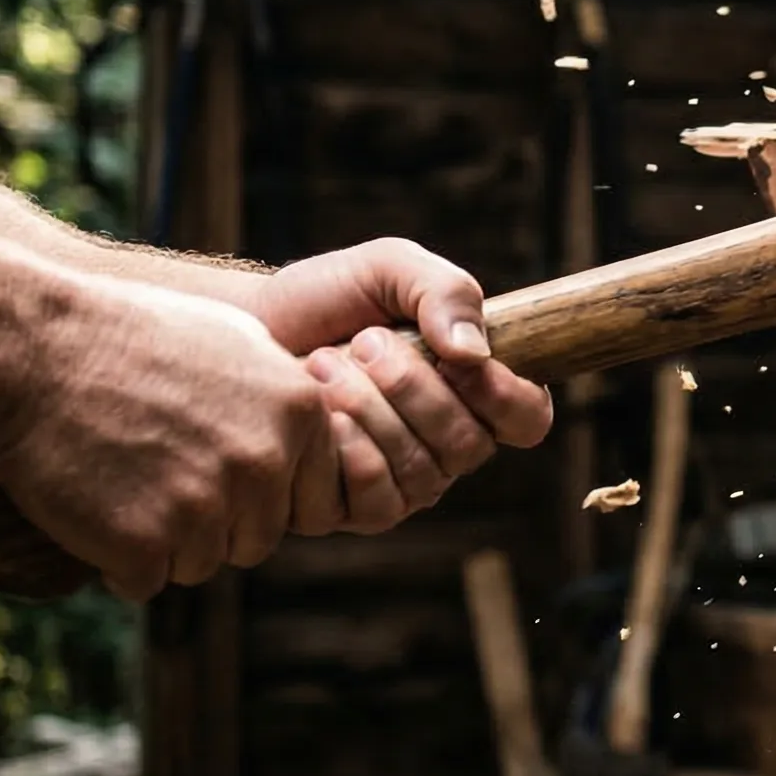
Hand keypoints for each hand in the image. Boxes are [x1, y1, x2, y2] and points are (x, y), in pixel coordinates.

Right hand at [0, 275, 339, 601]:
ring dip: (166, 543)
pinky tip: (96, 511)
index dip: (263, 494)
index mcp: (300, 414)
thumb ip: (288, 398)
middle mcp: (264, 464)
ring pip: (203, 564)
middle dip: (216, 523)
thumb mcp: (240, 342)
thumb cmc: (134, 335)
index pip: (312, 499)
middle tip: (161, 479)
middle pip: (257, 538)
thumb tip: (326, 434)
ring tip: (127, 485)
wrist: (35, 348)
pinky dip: (118, 562)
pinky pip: (145, 582)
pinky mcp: (142, 543)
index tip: (217, 469)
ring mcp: (205, 507)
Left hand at [245, 239, 551, 532]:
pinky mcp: (355, 506)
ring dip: (370, 411)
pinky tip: (315, 414)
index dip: (503, 396)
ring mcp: (406, 481)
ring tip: (323, 364)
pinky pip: (376, 500)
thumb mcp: (391, 268)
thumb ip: (446, 292)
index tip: (455, 358)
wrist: (247, 327)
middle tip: (364, 341)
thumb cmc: (328, 298)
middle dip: (413, 389)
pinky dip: (345, 451)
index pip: (528, 418)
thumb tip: (474, 354)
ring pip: (422, 471)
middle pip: (469, 445)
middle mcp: (449, 445)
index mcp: (476, 391)